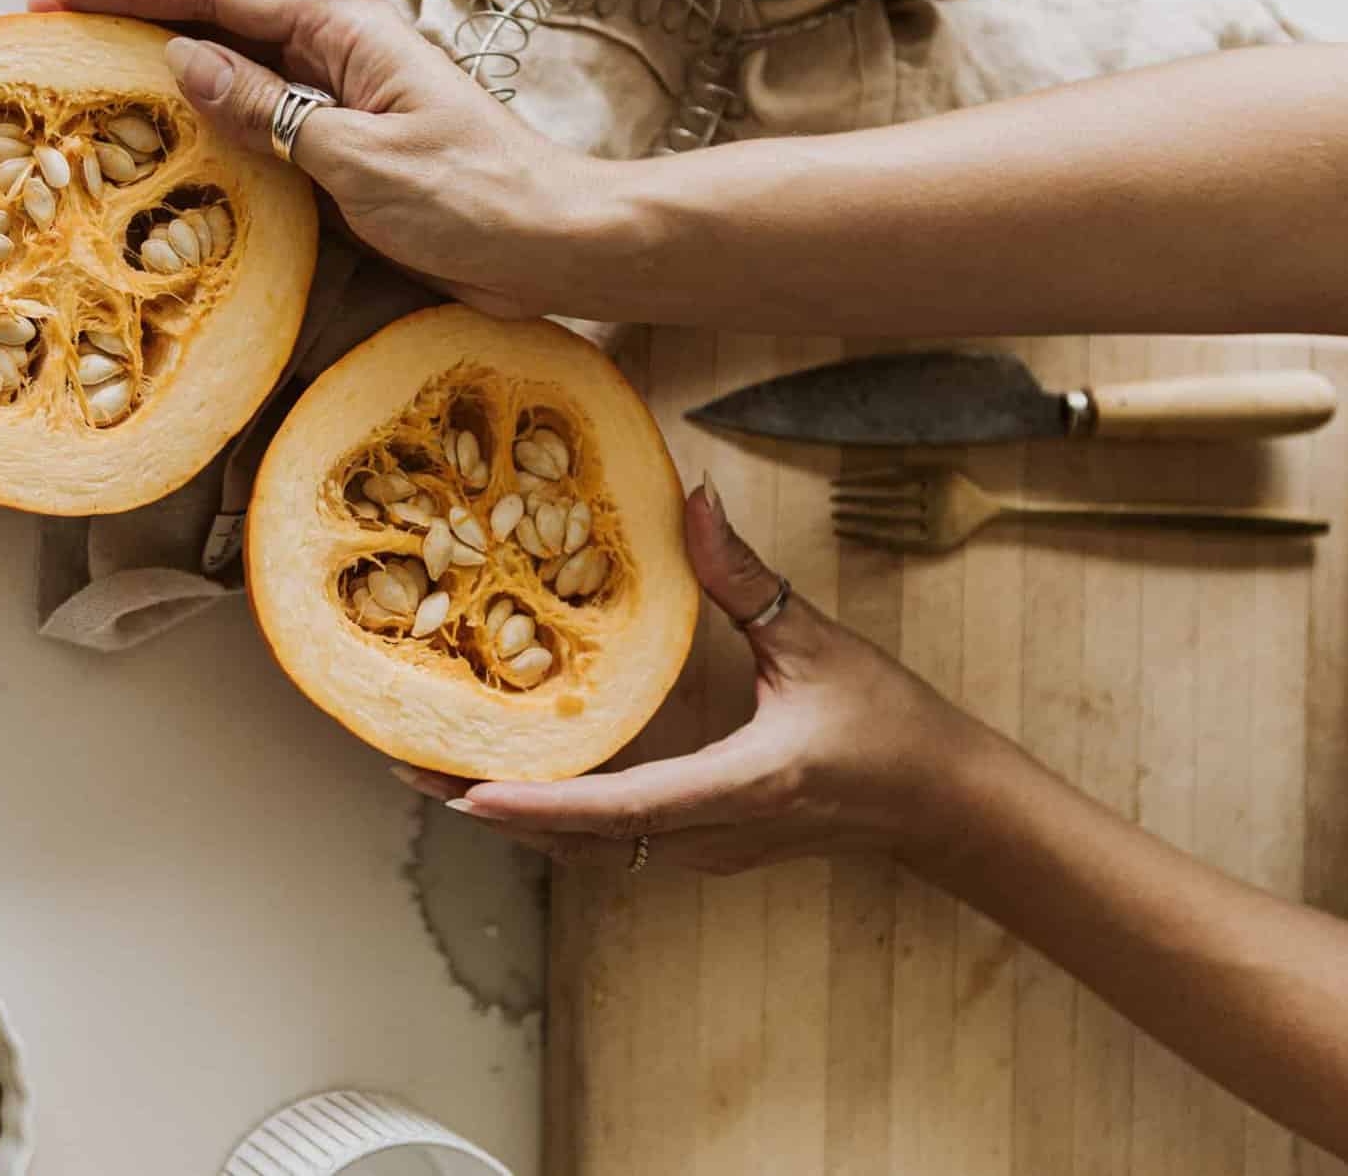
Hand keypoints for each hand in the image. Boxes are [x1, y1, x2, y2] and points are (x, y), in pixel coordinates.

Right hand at [28, 0, 585, 315]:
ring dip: (165, 77)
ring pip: (234, 76)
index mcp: (343, 32)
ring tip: (88, 86)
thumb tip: (183, 60)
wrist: (553, 247)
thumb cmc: (477, 198)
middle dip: (134, 23)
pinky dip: (210, 132)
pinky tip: (169, 149)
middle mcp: (337, 55)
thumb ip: (269, 112)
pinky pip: (261, 130)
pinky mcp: (346, 153)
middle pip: (217, 23)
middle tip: (51, 35)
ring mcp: (340, 103)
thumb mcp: (361, 156)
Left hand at [396, 479, 996, 871]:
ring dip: (512, 816)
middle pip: (580, 839)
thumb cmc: (889, 725)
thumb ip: (748, 576)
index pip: (625, 808)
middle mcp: (708, 835)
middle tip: (406, 768)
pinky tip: (509, 779)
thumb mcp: (819, 641)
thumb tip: (694, 497)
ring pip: (587, 847)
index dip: (542, 803)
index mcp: (741, 786)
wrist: (940, 805)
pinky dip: (553, 815)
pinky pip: (610, 841)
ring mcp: (702, 851)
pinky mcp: (699, 846)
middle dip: (490, 807)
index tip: (469, 793)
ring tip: (433, 773)